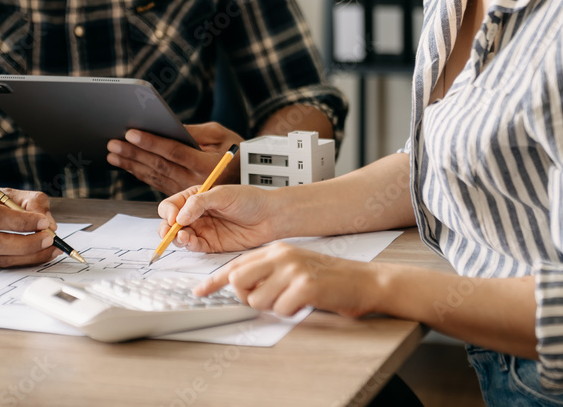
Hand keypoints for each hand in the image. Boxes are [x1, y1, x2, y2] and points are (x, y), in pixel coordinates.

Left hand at [107, 122, 243, 194]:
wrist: (246, 176)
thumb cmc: (234, 148)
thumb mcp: (220, 134)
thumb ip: (194, 132)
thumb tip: (169, 127)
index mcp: (206, 164)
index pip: (173, 152)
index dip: (151, 142)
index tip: (131, 132)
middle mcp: (195, 181)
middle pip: (159, 166)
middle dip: (133, 153)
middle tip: (113, 143)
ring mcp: (188, 190)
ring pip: (154, 176)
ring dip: (131, 165)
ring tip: (114, 154)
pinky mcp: (182, 194)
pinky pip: (157, 184)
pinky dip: (140, 174)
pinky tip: (127, 165)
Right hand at [157, 184, 276, 252]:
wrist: (269, 217)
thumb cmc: (250, 200)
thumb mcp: (223, 195)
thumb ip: (199, 203)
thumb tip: (180, 216)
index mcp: (196, 198)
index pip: (172, 205)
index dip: (169, 211)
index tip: (174, 217)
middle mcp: (196, 214)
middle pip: (171, 223)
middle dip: (166, 228)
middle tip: (170, 232)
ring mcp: (203, 230)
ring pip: (180, 237)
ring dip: (177, 238)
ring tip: (184, 236)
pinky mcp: (211, 244)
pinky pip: (194, 247)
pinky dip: (189, 246)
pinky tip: (191, 242)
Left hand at [193, 242, 381, 317]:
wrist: (363, 281)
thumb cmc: (328, 278)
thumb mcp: (294, 267)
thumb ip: (268, 273)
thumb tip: (240, 288)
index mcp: (276, 249)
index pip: (236, 264)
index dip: (215, 280)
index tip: (199, 291)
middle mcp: (282, 255)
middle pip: (239, 280)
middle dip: (247, 297)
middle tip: (269, 299)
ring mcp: (293, 268)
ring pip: (257, 300)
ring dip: (273, 307)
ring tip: (294, 300)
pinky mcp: (305, 285)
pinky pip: (281, 309)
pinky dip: (291, 312)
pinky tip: (306, 303)